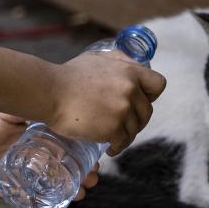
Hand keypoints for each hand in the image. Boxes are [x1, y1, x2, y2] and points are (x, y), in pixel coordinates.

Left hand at [0, 110, 102, 199]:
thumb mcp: (9, 111)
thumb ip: (27, 105)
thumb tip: (50, 100)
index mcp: (41, 142)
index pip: (70, 150)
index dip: (86, 155)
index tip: (98, 158)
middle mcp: (38, 161)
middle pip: (68, 172)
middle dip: (85, 176)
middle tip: (94, 177)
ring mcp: (27, 178)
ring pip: (55, 188)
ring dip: (71, 192)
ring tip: (81, 191)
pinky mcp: (13, 192)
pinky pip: (32, 201)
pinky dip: (45, 204)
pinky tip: (58, 204)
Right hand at [47, 53, 165, 153]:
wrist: (50, 92)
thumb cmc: (68, 76)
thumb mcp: (97, 59)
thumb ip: (118, 61)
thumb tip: (133, 64)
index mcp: (129, 71)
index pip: (158, 84)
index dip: (150, 95)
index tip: (140, 101)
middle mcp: (130, 90)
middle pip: (146, 111)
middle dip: (136, 120)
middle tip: (123, 125)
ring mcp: (122, 110)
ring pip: (135, 129)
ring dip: (126, 136)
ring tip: (114, 139)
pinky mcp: (113, 128)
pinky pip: (123, 142)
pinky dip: (117, 147)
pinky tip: (110, 148)